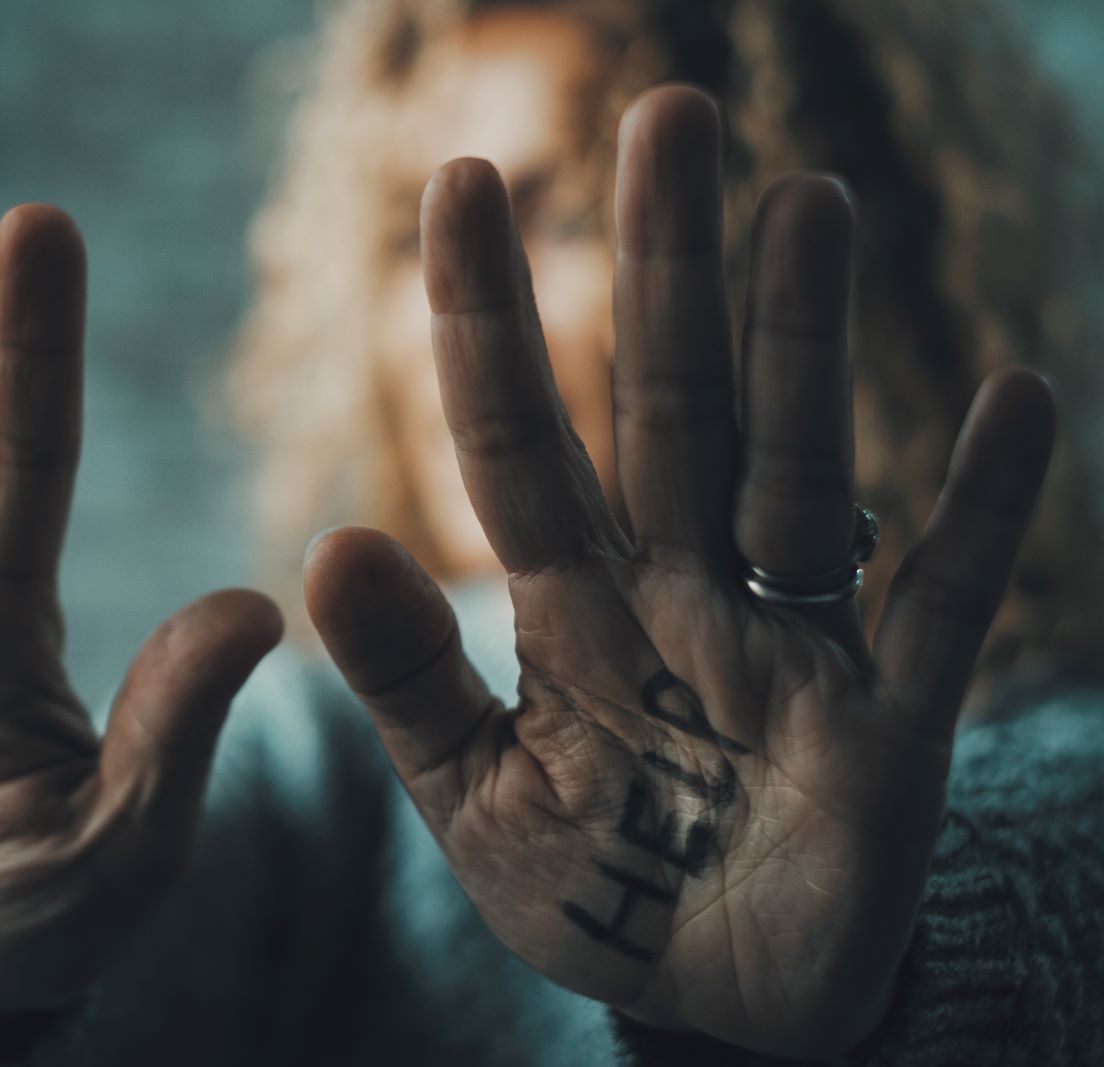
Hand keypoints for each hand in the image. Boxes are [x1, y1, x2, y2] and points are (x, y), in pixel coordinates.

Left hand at [304, 86, 1053, 1056]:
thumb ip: (406, 684)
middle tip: (666, 113)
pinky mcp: (889, 721)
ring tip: (807, 202)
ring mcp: (789, 646)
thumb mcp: (472, 798)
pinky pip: (938, 599)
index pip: (517, 442)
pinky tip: (1009, 397)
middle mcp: (679, 595)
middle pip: (670, 409)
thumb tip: (328, 545)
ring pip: (794, 467)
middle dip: (666, 271)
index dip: (485, 319)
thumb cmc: (588, 893)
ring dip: (804, 344)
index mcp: (568, 613)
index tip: (456, 181)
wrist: (710, 1003)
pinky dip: (977, 510)